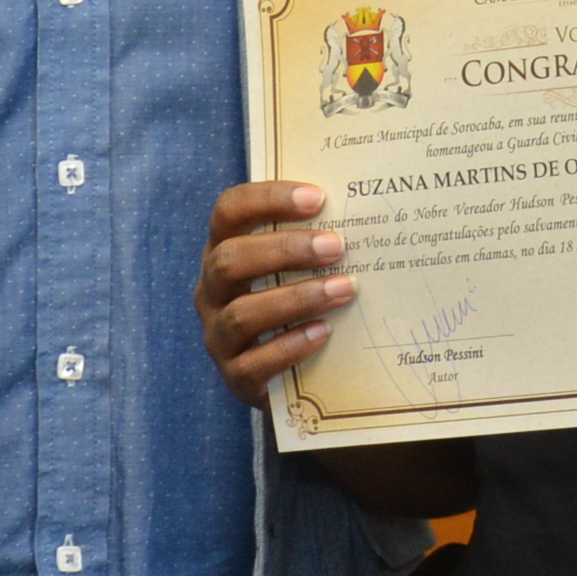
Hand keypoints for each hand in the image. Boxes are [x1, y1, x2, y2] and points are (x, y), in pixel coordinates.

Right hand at [193, 180, 351, 409]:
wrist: (292, 374)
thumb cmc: (300, 302)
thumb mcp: (300, 267)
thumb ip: (316, 240)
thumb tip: (364, 214)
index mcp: (223, 250)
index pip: (228, 211)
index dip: (268, 199)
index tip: (318, 198)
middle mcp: (212, 291)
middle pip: (228, 260)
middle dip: (284, 249)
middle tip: (336, 246)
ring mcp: (219, 336)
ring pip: (242, 314)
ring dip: (296, 298)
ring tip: (344, 289)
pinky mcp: (235, 377)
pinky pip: (254, 364)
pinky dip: (291, 345)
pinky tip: (326, 332)